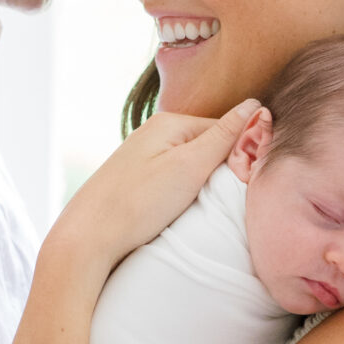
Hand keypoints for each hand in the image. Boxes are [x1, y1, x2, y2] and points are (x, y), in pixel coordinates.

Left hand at [44, 102, 263, 280]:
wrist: (88, 237)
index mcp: (170, 122)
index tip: (248, 181)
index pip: (225, 129)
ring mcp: (143, 156)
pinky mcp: (136, 179)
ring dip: (203, 183)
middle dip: (221, 169)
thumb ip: (224, 137)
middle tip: (223, 197)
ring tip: (200, 205)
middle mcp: (155, 133)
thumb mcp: (190, 167)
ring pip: (191, 164)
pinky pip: (173, 178)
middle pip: (207, 145)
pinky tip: (177, 208)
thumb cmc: (139, 203)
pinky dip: (183, 192)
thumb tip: (255, 106)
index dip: (242, 154)